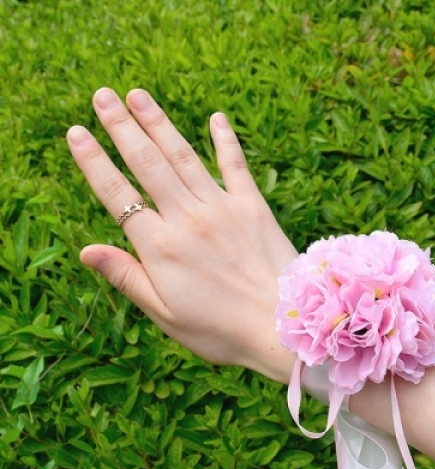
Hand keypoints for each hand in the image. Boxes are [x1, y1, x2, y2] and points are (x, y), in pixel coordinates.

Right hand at [67, 88, 296, 382]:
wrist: (281, 328)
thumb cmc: (220, 330)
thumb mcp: (165, 314)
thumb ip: (127, 278)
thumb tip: (86, 251)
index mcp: (160, 247)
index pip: (118, 195)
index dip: (95, 162)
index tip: (77, 132)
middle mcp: (188, 219)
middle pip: (148, 164)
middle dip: (122, 127)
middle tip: (103, 96)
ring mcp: (223, 209)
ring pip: (184, 157)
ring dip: (160, 124)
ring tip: (139, 96)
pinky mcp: (254, 208)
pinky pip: (236, 166)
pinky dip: (226, 140)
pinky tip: (216, 118)